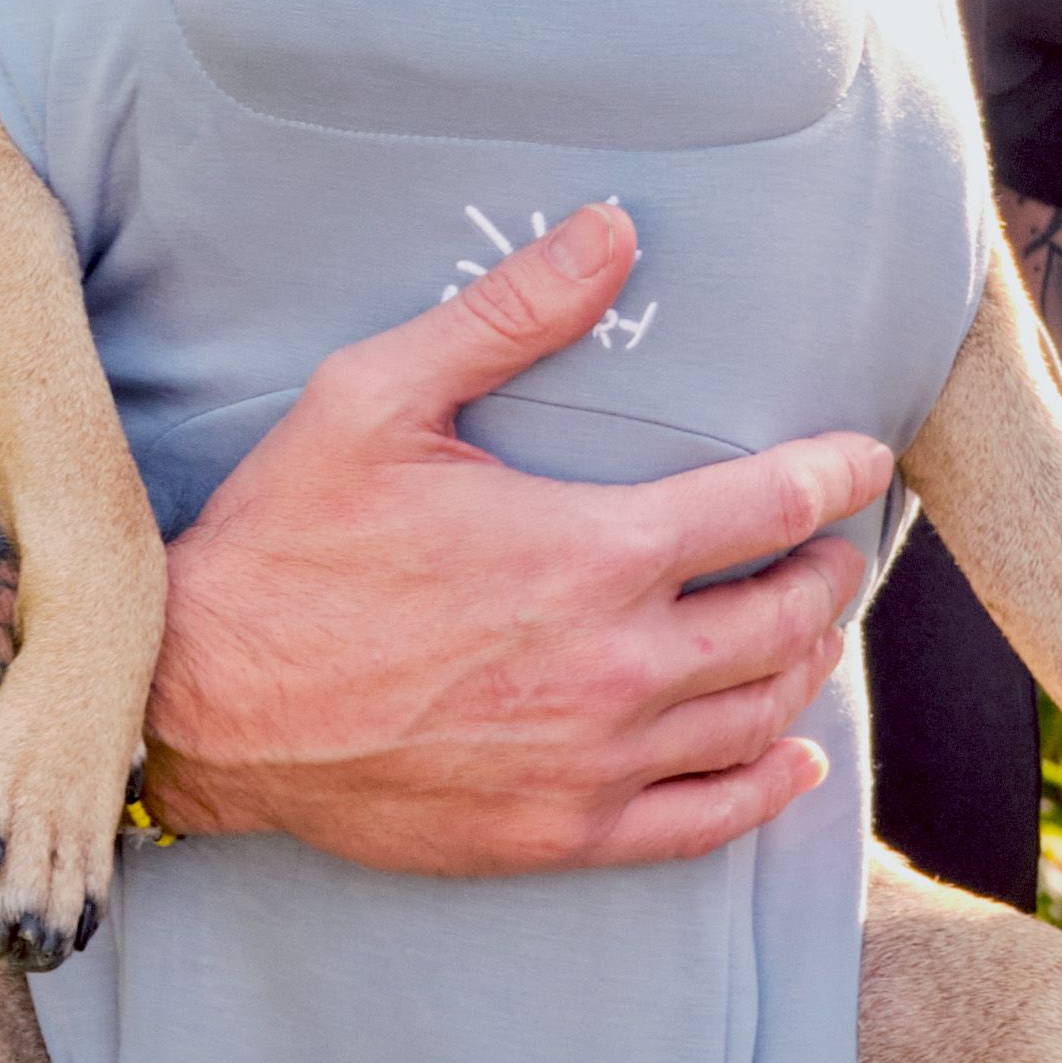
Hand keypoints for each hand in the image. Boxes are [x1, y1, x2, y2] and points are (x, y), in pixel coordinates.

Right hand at [142, 202, 890, 870]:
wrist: (198, 701)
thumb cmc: (284, 545)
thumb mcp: (377, 396)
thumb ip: (508, 314)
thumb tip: (615, 230)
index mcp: (591, 552)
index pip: (766, 507)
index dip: (833, 476)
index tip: (864, 459)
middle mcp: (616, 666)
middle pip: (783, 619)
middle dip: (826, 574)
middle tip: (832, 548)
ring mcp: (594, 761)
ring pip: (757, 715)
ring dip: (803, 665)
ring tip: (807, 629)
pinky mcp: (560, 832)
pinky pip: (704, 822)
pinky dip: (764, 786)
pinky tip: (789, 756)